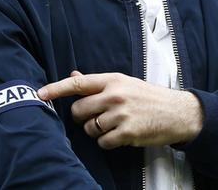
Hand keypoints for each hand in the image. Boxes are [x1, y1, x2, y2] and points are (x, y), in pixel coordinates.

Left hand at [38, 71, 202, 148]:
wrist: (177, 112)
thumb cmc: (148, 97)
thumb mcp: (124, 83)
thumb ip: (98, 82)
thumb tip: (73, 75)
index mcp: (113, 80)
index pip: (78, 83)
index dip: (56, 89)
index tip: (40, 94)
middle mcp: (115, 95)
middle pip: (79, 110)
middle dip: (83, 117)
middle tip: (97, 116)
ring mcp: (121, 114)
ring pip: (89, 128)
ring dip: (96, 131)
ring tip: (114, 125)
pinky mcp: (127, 132)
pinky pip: (102, 142)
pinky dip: (107, 142)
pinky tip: (120, 135)